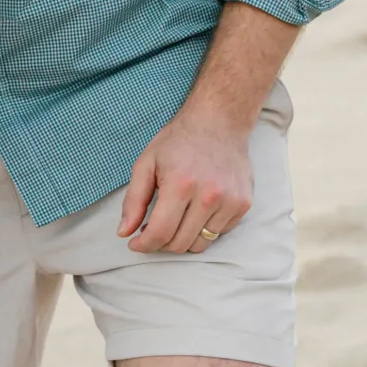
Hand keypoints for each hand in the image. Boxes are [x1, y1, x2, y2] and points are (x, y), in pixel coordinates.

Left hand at [117, 105, 253, 254]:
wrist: (219, 121)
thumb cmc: (179, 141)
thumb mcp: (146, 163)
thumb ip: (133, 200)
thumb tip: (124, 232)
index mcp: (180, 185)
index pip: (160, 233)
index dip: (144, 245)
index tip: (136, 243)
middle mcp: (208, 196)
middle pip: (180, 243)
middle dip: (161, 243)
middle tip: (153, 229)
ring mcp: (230, 201)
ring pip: (201, 244)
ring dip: (183, 239)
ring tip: (174, 221)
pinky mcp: (243, 204)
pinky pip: (219, 233)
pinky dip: (203, 230)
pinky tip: (195, 211)